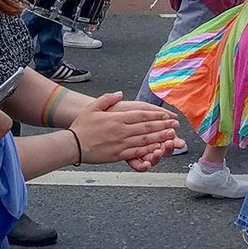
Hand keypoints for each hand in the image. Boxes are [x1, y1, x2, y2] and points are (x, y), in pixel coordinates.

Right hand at [67, 92, 181, 167]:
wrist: (73, 145)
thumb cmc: (81, 126)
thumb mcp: (93, 107)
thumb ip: (108, 98)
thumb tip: (119, 94)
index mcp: (117, 118)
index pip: (142, 115)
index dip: (156, 115)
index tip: (167, 115)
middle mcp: (121, 130)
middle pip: (147, 128)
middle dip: (163, 126)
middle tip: (175, 125)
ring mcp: (121, 143)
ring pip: (145, 140)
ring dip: (160, 138)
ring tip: (171, 136)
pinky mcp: (118, 154)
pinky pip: (137, 152)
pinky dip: (149, 150)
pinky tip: (157, 149)